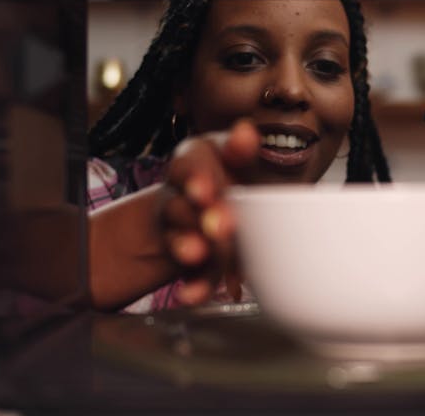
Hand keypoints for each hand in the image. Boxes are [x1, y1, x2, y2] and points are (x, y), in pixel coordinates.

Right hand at [160, 119, 260, 304]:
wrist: (194, 214)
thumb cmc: (224, 181)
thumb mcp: (233, 161)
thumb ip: (240, 149)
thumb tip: (246, 131)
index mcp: (195, 159)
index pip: (191, 161)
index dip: (197, 177)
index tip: (205, 192)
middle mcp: (181, 190)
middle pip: (186, 201)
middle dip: (205, 213)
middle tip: (222, 226)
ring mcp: (178, 223)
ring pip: (182, 233)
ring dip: (191, 245)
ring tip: (200, 254)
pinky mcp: (182, 255)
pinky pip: (185, 270)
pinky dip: (193, 284)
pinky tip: (192, 295)